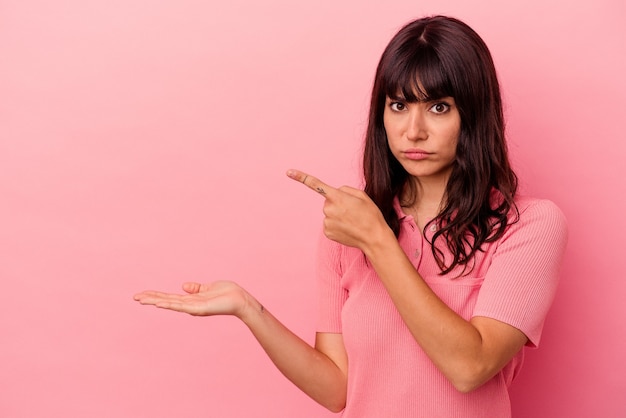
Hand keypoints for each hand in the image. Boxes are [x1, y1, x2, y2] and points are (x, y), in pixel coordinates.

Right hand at [133, 280, 251, 318]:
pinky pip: (181, 306)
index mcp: (191, 300)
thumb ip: (195, 288)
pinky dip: (169, 304)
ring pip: (170, 304)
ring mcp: (193, 308)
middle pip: (166, 301)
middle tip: (134, 297)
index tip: (142, 294)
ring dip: (156, 301)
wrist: (240, 300)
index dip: (156, 295)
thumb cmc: (227, 293)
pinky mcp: (199, 308)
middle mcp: (190, 305)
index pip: (169, 297)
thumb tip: (183, 286)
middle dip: (151, 299)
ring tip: (141, 300)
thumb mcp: (208, 287)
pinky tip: (159, 303)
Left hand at [286, 169, 389, 249]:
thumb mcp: (362, 195)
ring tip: (352, 221)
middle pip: (328, 201)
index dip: (301, 177)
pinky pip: (329, 224)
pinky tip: (348, 228)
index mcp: (337, 197)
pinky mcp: (327, 233)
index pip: (316, 185)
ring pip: (329, 214)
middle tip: (352, 210)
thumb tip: (335, 193)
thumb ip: (345, 190)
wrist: (374, 238)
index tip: (288, 172)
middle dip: (337, 203)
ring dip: (338, 215)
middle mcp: (329, 209)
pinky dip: (337, 225)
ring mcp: (327, 222)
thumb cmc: (370, 215)